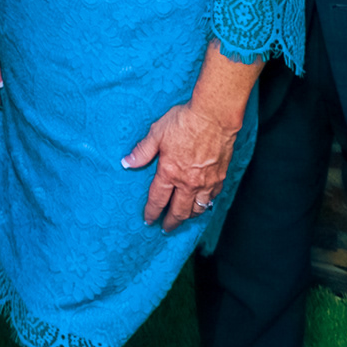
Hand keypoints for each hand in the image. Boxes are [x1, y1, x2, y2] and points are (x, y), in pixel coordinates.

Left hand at [125, 101, 240, 230]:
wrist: (214, 117)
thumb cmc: (184, 122)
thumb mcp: (156, 133)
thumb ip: (142, 151)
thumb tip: (126, 163)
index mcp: (170, 173)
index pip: (158, 199)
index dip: (152, 212)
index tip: (148, 220)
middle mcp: (188, 183)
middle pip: (179, 211)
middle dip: (171, 222)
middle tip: (166, 229)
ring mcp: (206, 182)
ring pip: (198, 208)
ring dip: (189, 216)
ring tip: (183, 218)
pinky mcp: (220, 177)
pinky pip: (212, 198)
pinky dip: (206, 204)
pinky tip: (203, 203)